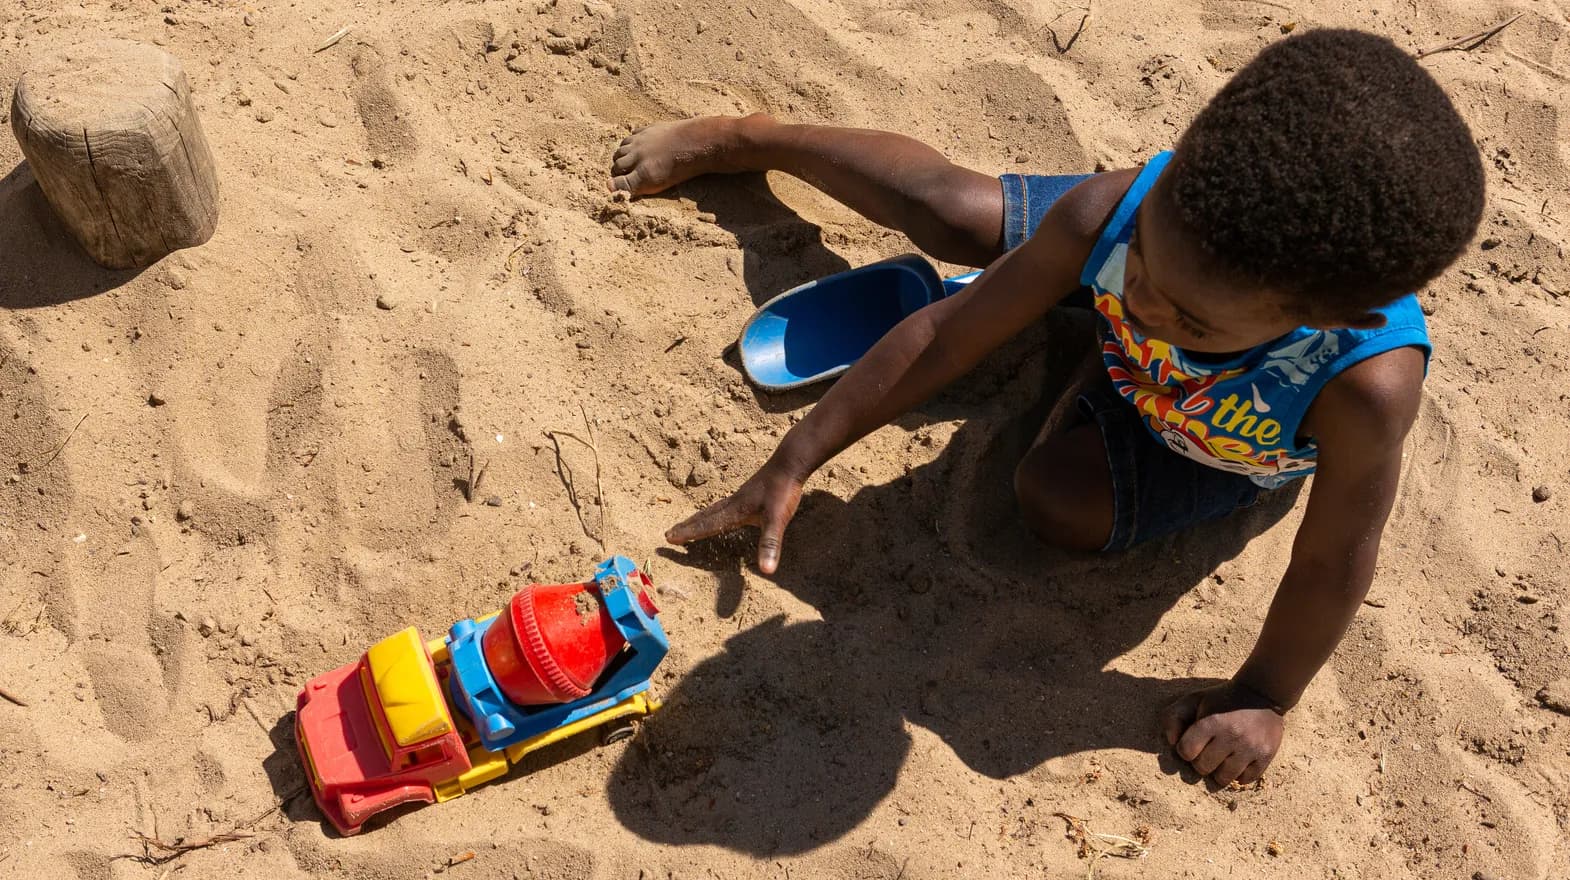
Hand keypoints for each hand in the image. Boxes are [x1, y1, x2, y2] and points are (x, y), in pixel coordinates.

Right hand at [665, 460, 804, 573]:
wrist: (790, 462)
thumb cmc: (783, 490)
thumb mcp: (778, 519)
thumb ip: (770, 544)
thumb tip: (766, 570)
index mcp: (736, 511)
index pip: (707, 525)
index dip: (689, 533)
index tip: (669, 538)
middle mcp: (734, 502)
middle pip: (705, 515)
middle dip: (687, 526)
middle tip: (669, 533)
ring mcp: (742, 496)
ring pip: (714, 509)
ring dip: (699, 518)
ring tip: (689, 523)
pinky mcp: (751, 493)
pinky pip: (725, 505)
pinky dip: (715, 511)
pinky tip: (723, 513)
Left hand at [1159, 681, 1284, 786]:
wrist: (1261, 694)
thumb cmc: (1221, 700)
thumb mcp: (1194, 700)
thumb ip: (1174, 717)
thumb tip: (1172, 742)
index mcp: (1212, 721)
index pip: (1186, 751)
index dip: (1185, 749)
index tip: (1192, 742)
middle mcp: (1232, 735)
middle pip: (1203, 768)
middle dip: (1201, 761)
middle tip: (1208, 750)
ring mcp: (1251, 747)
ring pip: (1223, 778)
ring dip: (1219, 770)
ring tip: (1221, 757)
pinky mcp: (1266, 755)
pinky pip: (1245, 780)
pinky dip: (1239, 775)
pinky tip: (1237, 761)